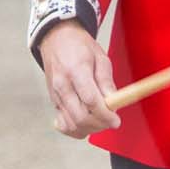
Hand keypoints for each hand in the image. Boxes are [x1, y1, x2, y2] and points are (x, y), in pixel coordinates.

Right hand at [40, 20, 120, 138]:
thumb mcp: (100, 57)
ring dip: (90, 128)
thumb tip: (113, 102)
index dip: (105, 115)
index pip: (91, 101)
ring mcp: (55, 95)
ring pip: (71, 125)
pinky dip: (76, 129)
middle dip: (99, 124)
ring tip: (100, 120)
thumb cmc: (80, 46)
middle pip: (80, 117)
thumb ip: (106, 81)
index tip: (116, 120)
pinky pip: (63, 124)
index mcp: (76, 71)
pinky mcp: (53, 101)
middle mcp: (62, 85)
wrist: (57, 39)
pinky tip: (86, 123)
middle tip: (111, 120)